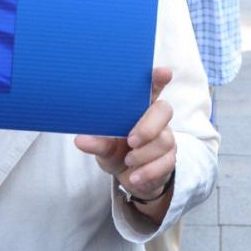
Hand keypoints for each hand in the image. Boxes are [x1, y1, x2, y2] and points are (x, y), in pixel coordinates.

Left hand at [75, 68, 175, 200]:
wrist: (130, 177)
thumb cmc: (116, 151)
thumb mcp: (104, 147)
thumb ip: (97, 143)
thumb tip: (81, 140)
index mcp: (140, 108)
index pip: (152, 88)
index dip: (158, 79)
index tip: (163, 72)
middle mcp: (156, 120)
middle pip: (164, 110)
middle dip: (148, 126)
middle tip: (131, 140)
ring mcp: (166, 138)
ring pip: (164, 140)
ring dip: (143, 154)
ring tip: (128, 161)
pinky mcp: (169, 159)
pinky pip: (166, 163)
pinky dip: (148, 172)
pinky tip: (135, 177)